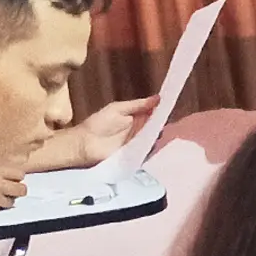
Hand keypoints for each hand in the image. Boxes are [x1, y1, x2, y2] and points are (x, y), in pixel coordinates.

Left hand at [23, 98, 156, 174]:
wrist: (84, 143)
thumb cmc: (98, 123)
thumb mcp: (118, 109)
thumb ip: (138, 105)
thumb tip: (158, 98)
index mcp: (138, 118)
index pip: (155, 115)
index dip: (163, 111)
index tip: (170, 105)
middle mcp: (141, 132)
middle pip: (157, 128)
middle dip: (162, 124)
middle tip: (163, 121)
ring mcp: (139, 145)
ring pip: (154, 140)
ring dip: (156, 136)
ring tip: (156, 131)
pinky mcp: (136, 156)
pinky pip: (147, 152)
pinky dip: (150, 148)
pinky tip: (150, 143)